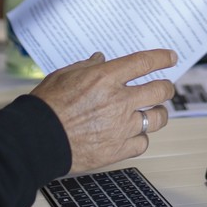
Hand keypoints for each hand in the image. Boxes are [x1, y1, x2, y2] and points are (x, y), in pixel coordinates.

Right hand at [31, 49, 177, 173]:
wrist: (36, 140)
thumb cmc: (46, 106)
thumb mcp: (64, 75)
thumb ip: (87, 66)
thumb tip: (101, 60)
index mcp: (106, 78)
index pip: (145, 62)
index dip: (162, 58)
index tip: (170, 58)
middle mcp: (119, 100)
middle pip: (160, 90)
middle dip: (166, 87)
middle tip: (165, 88)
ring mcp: (121, 126)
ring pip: (158, 118)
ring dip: (158, 113)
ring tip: (153, 113)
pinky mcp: (118, 149)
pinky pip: (143, 143)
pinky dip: (140, 138)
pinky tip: (133, 135)